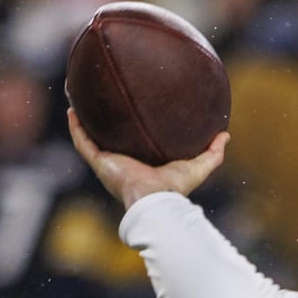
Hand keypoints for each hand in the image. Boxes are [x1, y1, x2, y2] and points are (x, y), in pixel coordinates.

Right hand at [68, 109, 228, 208]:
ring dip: (82, 118)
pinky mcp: (99, 163)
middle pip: (109, 137)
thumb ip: (212, 153)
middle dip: (103, 121)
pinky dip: (76, 126)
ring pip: (90, 136)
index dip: (130, 129)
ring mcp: (108, 162)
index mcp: (141, 164)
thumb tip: (225, 135)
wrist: (155, 200)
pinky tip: (72, 108)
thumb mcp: (198, 167)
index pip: (134, 144)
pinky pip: (82, 141)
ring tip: (78, 98)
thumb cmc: (175, 189)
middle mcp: (122, 162)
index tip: (130, 111)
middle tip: (102, 99)